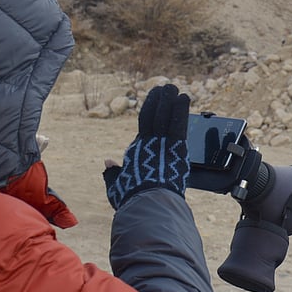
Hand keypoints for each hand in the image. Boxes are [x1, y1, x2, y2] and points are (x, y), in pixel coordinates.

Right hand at [103, 83, 189, 209]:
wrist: (147, 204)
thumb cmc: (132, 199)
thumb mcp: (118, 186)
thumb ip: (113, 173)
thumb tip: (107, 162)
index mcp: (137, 152)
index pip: (144, 127)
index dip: (149, 112)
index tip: (154, 103)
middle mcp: (148, 144)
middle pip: (154, 117)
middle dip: (159, 101)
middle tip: (165, 88)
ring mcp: (162, 143)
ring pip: (165, 116)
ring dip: (169, 100)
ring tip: (173, 88)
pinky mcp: (175, 146)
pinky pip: (178, 123)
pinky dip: (180, 109)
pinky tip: (184, 97)